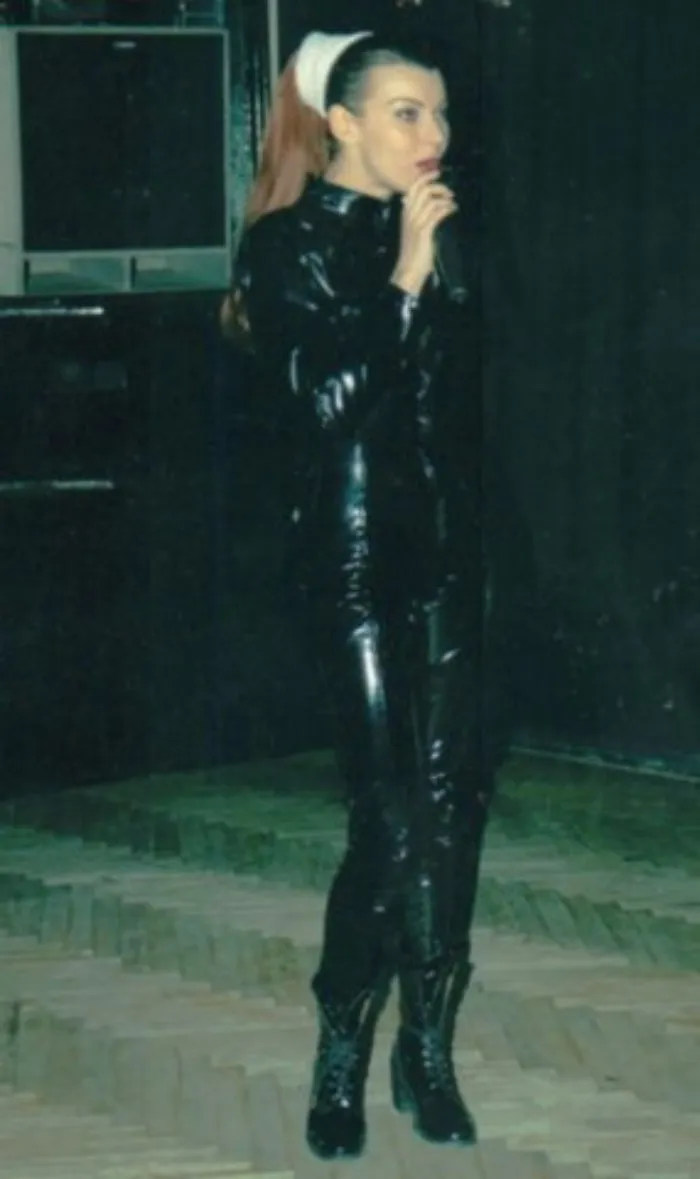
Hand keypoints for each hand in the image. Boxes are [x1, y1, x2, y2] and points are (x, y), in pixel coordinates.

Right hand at [391, 172, 456, 296]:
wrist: (409, 270)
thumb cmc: (413, 252)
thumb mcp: (411, 230)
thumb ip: (414, 215)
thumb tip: (416, 201)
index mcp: (405, 213)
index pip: (413, 187)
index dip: (426, 177)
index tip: (437, 172)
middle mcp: (409, 214)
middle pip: (423, 189)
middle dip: (439, 187)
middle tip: (450, 192)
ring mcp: (416, 222)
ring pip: (431, 199)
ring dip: (445, 198)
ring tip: (452, 203)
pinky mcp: (425, 230)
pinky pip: (437, 212)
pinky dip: (447, 208)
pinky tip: (452, 210)